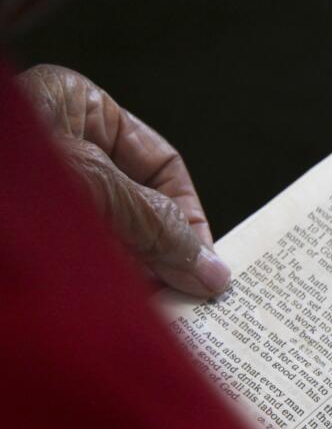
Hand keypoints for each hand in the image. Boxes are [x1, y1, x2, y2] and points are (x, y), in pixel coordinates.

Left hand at [17, 64, 229, 296]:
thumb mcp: (93, 189)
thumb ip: (158, 227)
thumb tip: (214, 271)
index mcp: (78, 110)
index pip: (162, 165)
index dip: (190, 216)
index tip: (206, 268)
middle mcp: (59, 151)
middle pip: (136, 208)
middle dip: (162, 257)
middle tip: (185, 303)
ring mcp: (36, 199)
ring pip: (104, 243)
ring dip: (130, 281)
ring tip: (151, 318)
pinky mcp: (21, 240)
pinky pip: (73, 267)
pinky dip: (96, 292)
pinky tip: (112, 318)